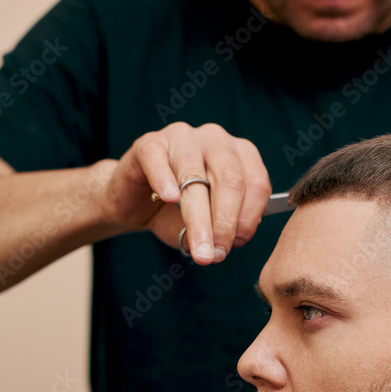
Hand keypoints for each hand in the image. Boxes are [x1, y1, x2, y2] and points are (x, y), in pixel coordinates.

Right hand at [96, 122, 271, 263]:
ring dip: (199, 217)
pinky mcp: (149, 144)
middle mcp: (216, 140)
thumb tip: (224, 246)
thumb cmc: (176, 212)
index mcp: (240, 156)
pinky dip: (165, 181)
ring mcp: (183, 138)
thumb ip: (219, 232)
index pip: (256, 183)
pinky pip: (158, 160)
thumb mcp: (205, 225)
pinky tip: (169, 199)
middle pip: (230, 180)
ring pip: (195, 177)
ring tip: (198, 248)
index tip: (236, 245)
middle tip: (217, 253)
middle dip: (225, 222)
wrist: (133, 201)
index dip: (249, 217)